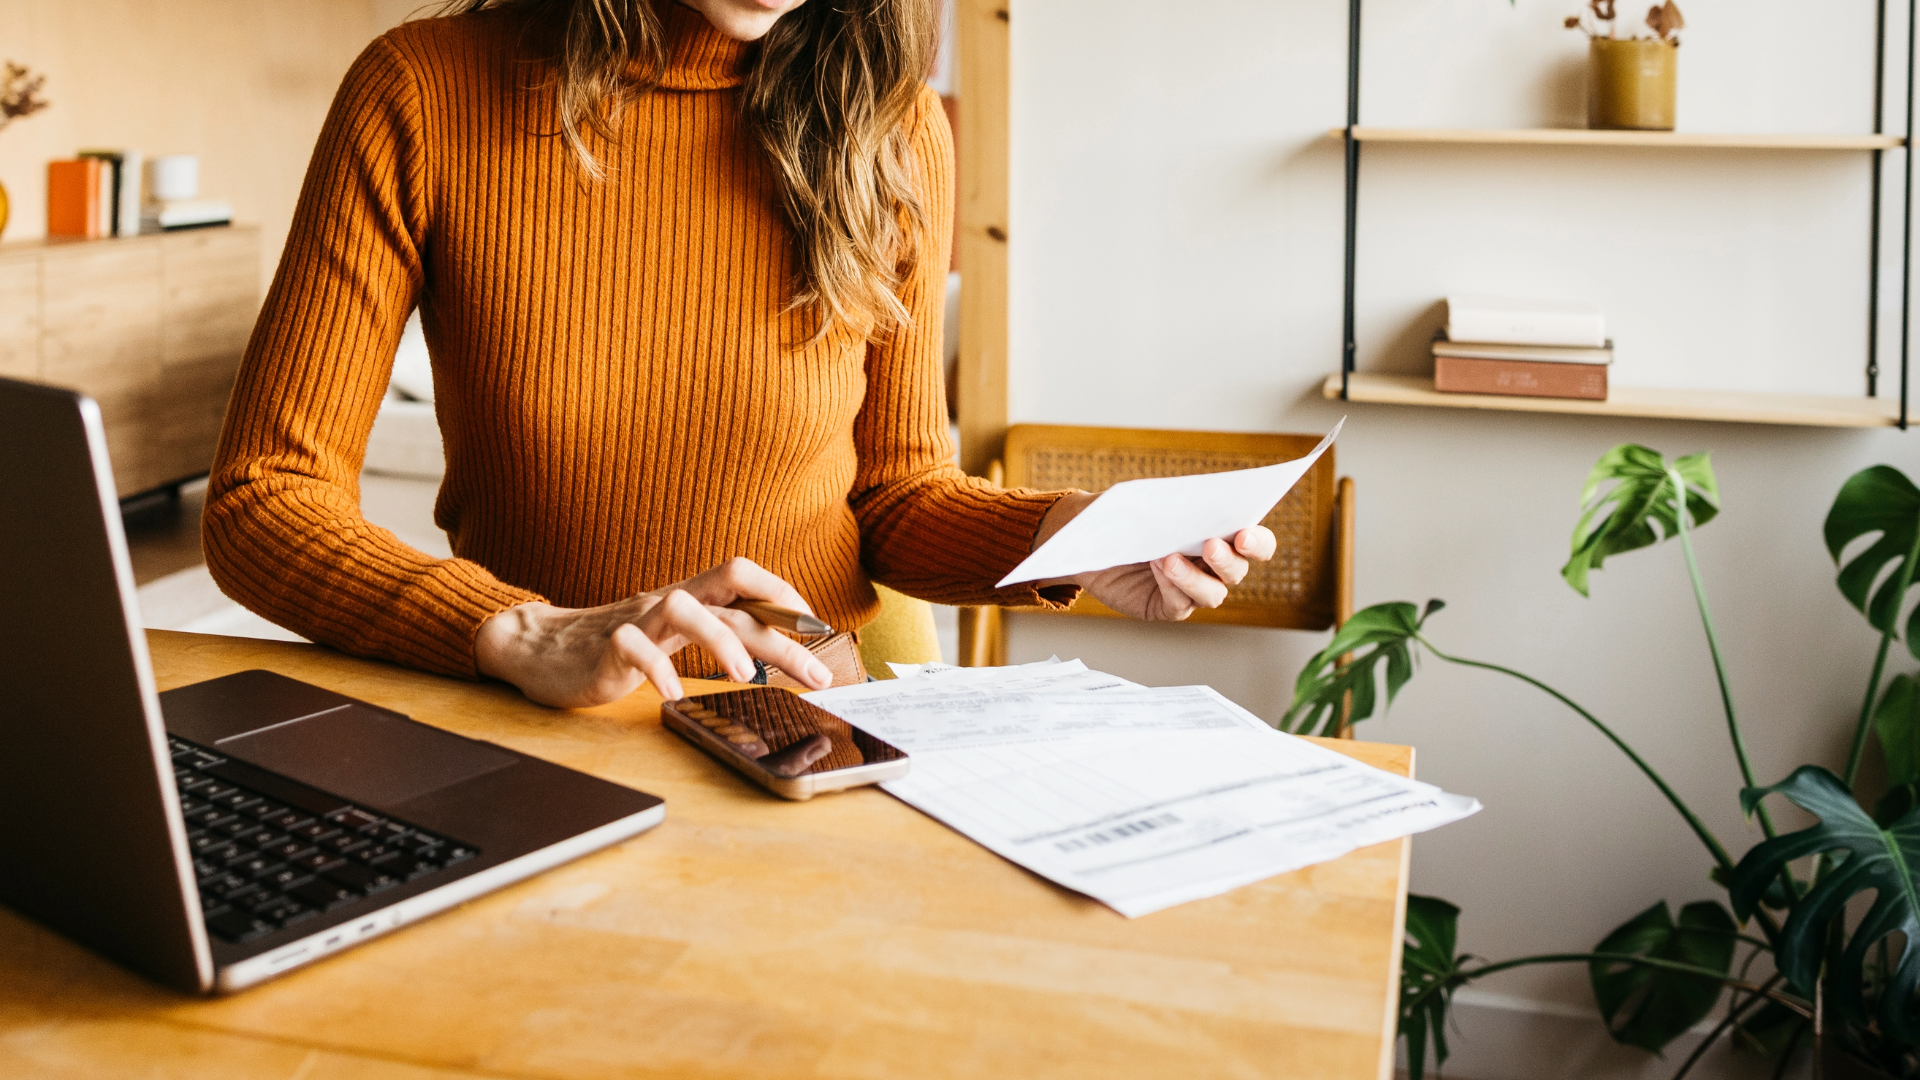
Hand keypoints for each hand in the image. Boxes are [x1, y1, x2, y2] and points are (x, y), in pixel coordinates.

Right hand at [474, 558, 832, 706]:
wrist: (538, 648)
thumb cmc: (615, 644)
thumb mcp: (672, 633)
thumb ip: (714, 631)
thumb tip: (774, 649)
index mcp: (690, 598)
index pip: (745, 576)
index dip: (785, 594)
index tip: (819, 628)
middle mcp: (668, 602)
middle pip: (733, 601)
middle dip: (783, 636)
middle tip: (818, 672)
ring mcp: (636, 621)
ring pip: (684, 609)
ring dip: (722, 642)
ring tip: (746, 678)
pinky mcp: (605, 648)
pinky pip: (634, 649)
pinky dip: (658, 672)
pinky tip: (674, 696)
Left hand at [1031, 492, 1277, 621]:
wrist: (1086, 537)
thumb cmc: (1124, 512)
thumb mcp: (1144, 499)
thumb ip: (1173, 500)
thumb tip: (1193, 500)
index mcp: (1219, 533)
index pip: (1257, 544)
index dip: (1258, 542)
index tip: (1245, 534)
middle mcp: (1212, 565)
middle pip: (1238, 571)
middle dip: (1228, 559)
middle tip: (1211, 545)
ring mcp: (1191, 589)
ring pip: (1212, 594)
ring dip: (1194, 577)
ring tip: (1169, 558)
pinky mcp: (1166, 607)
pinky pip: (1179, 604)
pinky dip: (1171, 586)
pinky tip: (1157, 567)